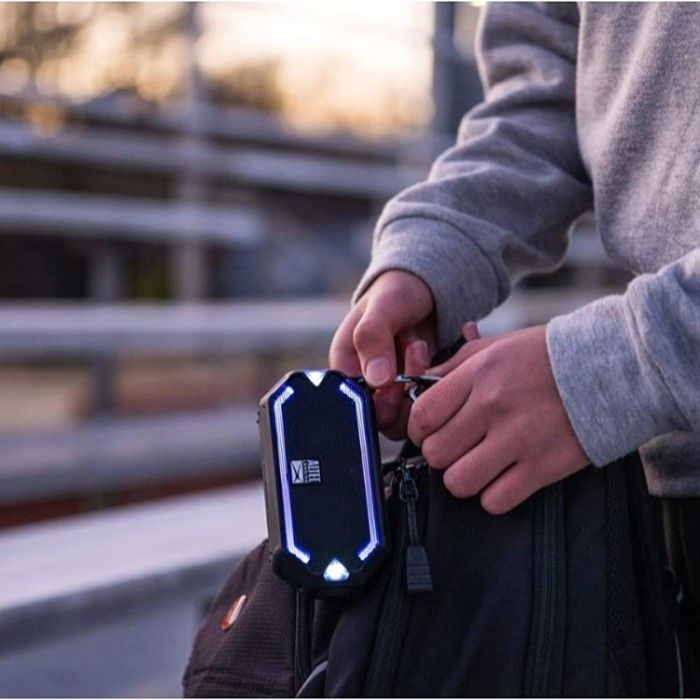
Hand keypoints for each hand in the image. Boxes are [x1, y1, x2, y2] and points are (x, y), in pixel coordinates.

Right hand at [329, 270, 435, 438]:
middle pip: (385, 417)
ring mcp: (393, 392)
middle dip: (406, 389)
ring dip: (424, 384)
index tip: (397, 378)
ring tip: (422, 346)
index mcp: (346, 368)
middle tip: (415, 350)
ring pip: (410, 415)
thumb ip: (373, 338)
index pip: (356, 405)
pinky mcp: (417, 392)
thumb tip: (376, 380)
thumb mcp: (382, 307)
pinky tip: (442, 350)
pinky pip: (432, 403)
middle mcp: (366, 385)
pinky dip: (442, 380)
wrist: (423, 289)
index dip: (379, 400)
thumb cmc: (394, 292)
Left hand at [407, 325, 589, 513]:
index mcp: (478, 374)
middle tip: (458, 447)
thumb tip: (422, 385)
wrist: (611, 367)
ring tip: (480, 465)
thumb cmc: (548, 355)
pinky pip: (495, 500)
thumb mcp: (498, 346)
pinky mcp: (542, 467)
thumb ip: (456, 365)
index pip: (423, 415)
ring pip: (458, 481)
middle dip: (441, 454)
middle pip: (436, 453)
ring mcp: (517, 440)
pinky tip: (505, 477)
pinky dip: (494, 495)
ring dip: (464, 477)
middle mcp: (492, 407)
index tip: (428, 431)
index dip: (419, 429)